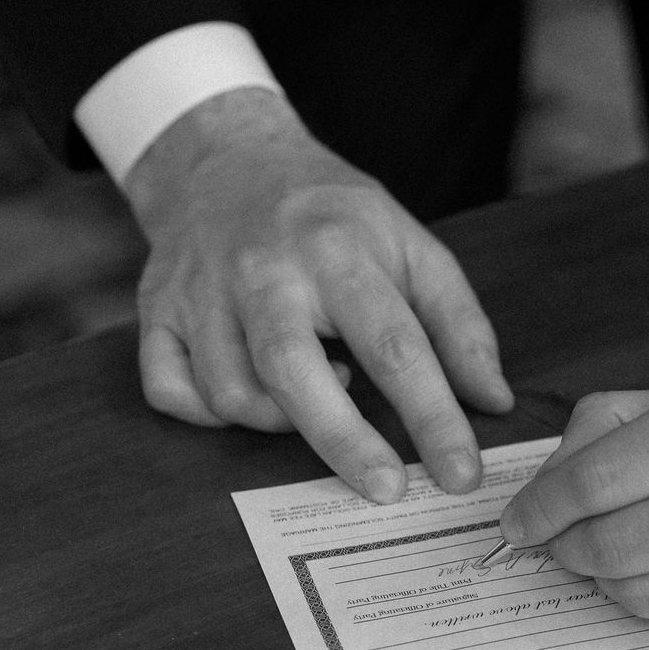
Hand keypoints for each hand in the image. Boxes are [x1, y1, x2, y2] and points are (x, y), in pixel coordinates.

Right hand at [123, 87, 512, 499]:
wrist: (226, 159)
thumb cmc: (333, 217)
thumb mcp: (411, 246)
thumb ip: (459, 324)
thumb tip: (493, 402)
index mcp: (338, 250)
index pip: (395, 347)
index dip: (433, 419)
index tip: (460, 476)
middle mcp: (262, 270)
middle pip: (296, 373)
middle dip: (345, 442)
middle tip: (389, 490)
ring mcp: (200, 291)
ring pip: (230, 392)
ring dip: (279, 422)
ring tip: (322, 395)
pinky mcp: (155, 309)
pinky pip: (170, 390)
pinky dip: (208, 415)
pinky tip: (252, 399)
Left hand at [499, 323, 648, 644]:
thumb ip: (635, 422)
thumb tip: (552, 476)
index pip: (594, 481)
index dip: (540, 508)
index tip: (519, 523)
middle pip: (607, 547)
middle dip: (569, 550)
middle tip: (563, 547)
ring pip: (644, 595)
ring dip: (618, 581)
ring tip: (632, 558)